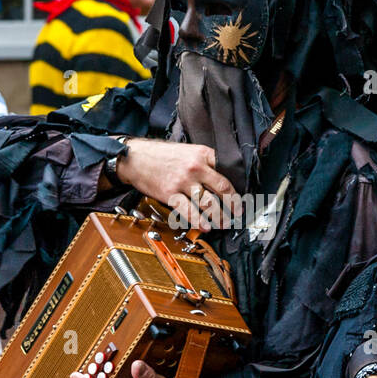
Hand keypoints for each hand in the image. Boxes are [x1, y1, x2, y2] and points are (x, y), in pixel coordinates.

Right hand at [116, 138, 236, 231]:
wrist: (135, 157)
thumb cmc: (161, 155)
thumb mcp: (187, 150)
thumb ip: (205, 162)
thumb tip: (222, 178)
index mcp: (202, 154)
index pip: (227, 172)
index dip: (237, 188)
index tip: (241, 199)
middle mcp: (195, 167)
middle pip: (222, 189)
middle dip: (233, 205)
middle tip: (237, 214)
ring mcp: (183, 182)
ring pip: (208, 203)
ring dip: (219, 217)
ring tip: (224, 223)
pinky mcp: (170, 194)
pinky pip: (189, 211)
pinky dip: (199, 221)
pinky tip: (205, 226)